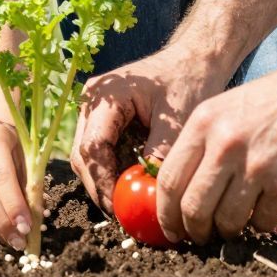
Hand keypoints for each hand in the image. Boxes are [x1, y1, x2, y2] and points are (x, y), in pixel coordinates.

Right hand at [71, 42, 224, 214]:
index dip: (103, 183)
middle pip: (83, 157)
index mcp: (105, 96)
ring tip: (129, 206)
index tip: (122, 208)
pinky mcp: (102, 121)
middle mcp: (90, 102)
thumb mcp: (177, 121)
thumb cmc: (188, 81)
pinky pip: (99, 154)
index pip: (92, 148)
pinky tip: (130, 188)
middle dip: (101, 189)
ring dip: (105, 183)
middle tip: (125, 215)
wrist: (193, 60)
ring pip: (87, 159)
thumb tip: (148, 196)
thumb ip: (159, 155)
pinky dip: (111, 173)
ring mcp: (92, 111)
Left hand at [156, 59, 276, 244]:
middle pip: (193, 207)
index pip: (169, 180)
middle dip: (194, 230)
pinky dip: (262, 223)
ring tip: (236, 224)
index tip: (171, 228)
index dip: (166, 213)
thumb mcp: (230, 107)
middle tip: (200, 237)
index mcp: (204, 121)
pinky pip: (261, 222)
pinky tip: (268, 208)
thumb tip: (179, 187)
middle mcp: (225, 143)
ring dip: (229, 231)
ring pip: (226, 221)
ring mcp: (256, 165)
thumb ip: (204, 142)